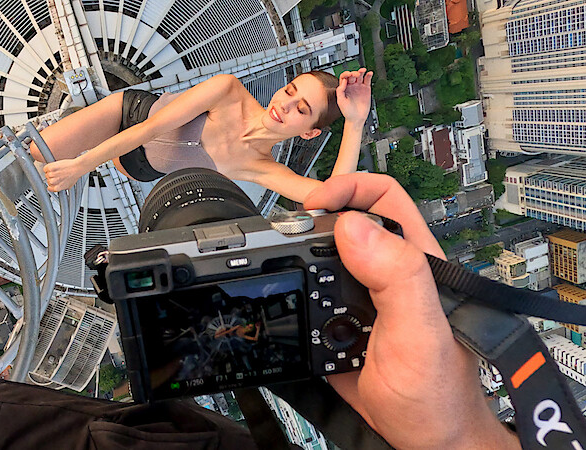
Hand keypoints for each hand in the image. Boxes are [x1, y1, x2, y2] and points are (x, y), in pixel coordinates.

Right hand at [43, 157, 85, 191]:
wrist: (76, 168)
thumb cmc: (74, 175)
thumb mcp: (69, 186)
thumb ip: (62, 188)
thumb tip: (60, 188)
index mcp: (57, 188)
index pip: (49, 188)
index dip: (52, 185)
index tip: (53, 182)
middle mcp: (54, 182)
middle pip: (48, 180)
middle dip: (52, 177)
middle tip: (58, 174)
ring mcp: (52, 175)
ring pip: (46, 174)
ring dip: (50, 172)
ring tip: (58, 170)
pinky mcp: (51, 168)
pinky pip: (45, 168)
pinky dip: (48, 167)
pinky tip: (54, 167)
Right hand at [302, 173, 518, 448]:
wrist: (425, 439)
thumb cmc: (439, 392)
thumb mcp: (419, 330)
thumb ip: (396, 275)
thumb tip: (353, 226)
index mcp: (413, 260)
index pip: (382, 197)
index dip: (347, 188)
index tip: (314, 206)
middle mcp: (385, 273)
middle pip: (342, 223)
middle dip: (309, 223)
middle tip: (283, 236)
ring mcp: (360, 299)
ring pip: (320, 259)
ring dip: (296, 261)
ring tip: (279, 267)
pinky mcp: (338, 325)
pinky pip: (307, 298)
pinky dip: (292, 298)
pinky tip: (289, 307)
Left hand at [337, 68, 372, 125]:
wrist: (356, 118)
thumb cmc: (347, 111)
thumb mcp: (340, 101)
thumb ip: (340, 90)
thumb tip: (343, 81)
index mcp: (344, 88)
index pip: (344, 77)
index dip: (346, 74)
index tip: (348, 74)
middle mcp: (351, 86)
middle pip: (352, 75)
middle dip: (354, 73)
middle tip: (356, 75)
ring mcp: (359, 87)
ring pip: (360, 76)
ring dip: (361, 72)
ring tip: (363, 70)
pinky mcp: (366, 89)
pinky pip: (367, 80)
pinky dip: (369, 76)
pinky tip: (369, 73)